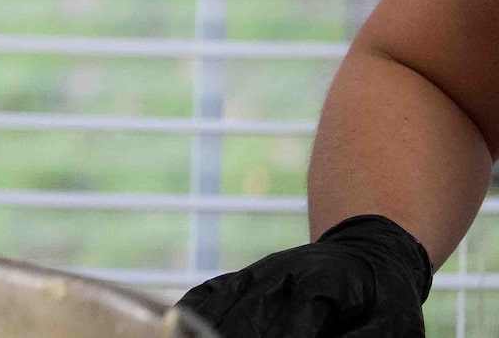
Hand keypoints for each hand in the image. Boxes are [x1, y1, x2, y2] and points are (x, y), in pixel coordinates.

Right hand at [178, 216, 431, 337]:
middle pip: (245, 325)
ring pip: (220, 311)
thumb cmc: (385, 297)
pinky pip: (208, 296)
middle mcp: (279, 278)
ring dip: (211, 329)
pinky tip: (184, 327)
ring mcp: (257, 276)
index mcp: (319, 289)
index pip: (291, 333)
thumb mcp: (394, 324)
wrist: (367, 249)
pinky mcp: (244, 278)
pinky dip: (194, 315)